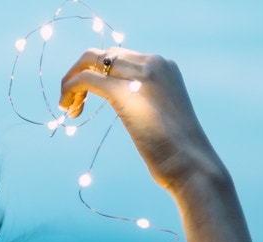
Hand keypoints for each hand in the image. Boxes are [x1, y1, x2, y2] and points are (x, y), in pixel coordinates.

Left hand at [59, 48, 225, 192]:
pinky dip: (71, 90)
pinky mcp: (124, 93)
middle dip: (80, 73)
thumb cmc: (178, 150)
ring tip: (69, 108)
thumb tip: (128, 106)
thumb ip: (145, 100)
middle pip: (102, 54)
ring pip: (90, 60)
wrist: (193, 166)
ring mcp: (140, 75)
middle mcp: (153, 62)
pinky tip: (70, 109)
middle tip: (72, 102)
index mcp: (164, 66)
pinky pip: (86, 80)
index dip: (97, 73)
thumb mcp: (162, 115)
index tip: (87, 99)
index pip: (119, 57)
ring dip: (72, 81)